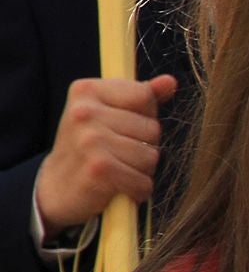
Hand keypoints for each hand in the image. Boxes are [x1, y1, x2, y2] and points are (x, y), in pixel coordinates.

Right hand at [33, 73, 177, 231]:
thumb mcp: (109, 113)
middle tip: (115, 153)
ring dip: (141, 170)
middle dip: (144, 146)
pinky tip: (117, 187)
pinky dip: (137, 189)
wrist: (56, 187)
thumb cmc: (89, 146)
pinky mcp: (99, 169)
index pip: (144, 95)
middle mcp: (85, 112)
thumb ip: (141, 96)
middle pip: (152, 128)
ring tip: (116, 169)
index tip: (121, 124)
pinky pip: (143, 181)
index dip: (144, 115)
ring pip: (151, 156)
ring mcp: (91, 140)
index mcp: (86, 90)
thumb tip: (170, 81)